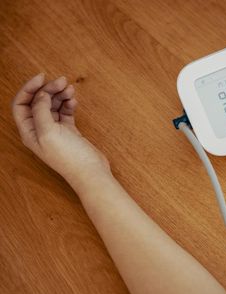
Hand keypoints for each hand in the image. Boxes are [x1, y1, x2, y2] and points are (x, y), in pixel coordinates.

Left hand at [12, 73, 110, 191]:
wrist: (91, 172)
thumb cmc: (69, 157)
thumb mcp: (49, 132)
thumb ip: (40, 110)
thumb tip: (40, 94)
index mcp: (29, 131)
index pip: (21, 104)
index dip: (29, 89)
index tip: (42, 77)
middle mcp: (40, 130)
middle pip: (38, 102)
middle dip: (48, 89)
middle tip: (62, 81)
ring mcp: (55, 131)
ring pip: (53, 106)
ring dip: (60, 95)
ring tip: (70, 89)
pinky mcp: (69, 132)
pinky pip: (65, 113)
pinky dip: (68, 104)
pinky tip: (74, 101)